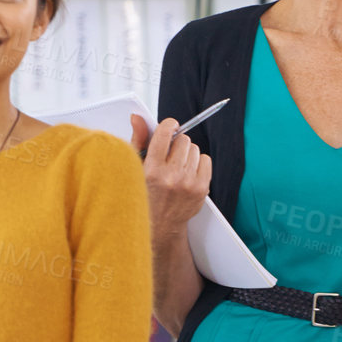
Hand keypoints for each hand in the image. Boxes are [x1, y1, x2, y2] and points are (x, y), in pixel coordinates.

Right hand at [132, 114, 210, 231]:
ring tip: (177, 166)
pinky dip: (198, 162)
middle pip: (183, 139)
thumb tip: (138, 116)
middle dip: (176, 143)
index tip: (170, 126)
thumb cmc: (144, 192)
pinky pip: (206, 159)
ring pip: (195, 149)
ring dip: (187, 153)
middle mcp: (171, 177)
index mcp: (151, 170)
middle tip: (169, 154)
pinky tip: (187, 172)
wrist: (160, 225)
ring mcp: (188, 184)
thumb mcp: (135, 168)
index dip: (169, 125)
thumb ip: (138, 140)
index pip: (165, 133)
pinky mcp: (201, 189)